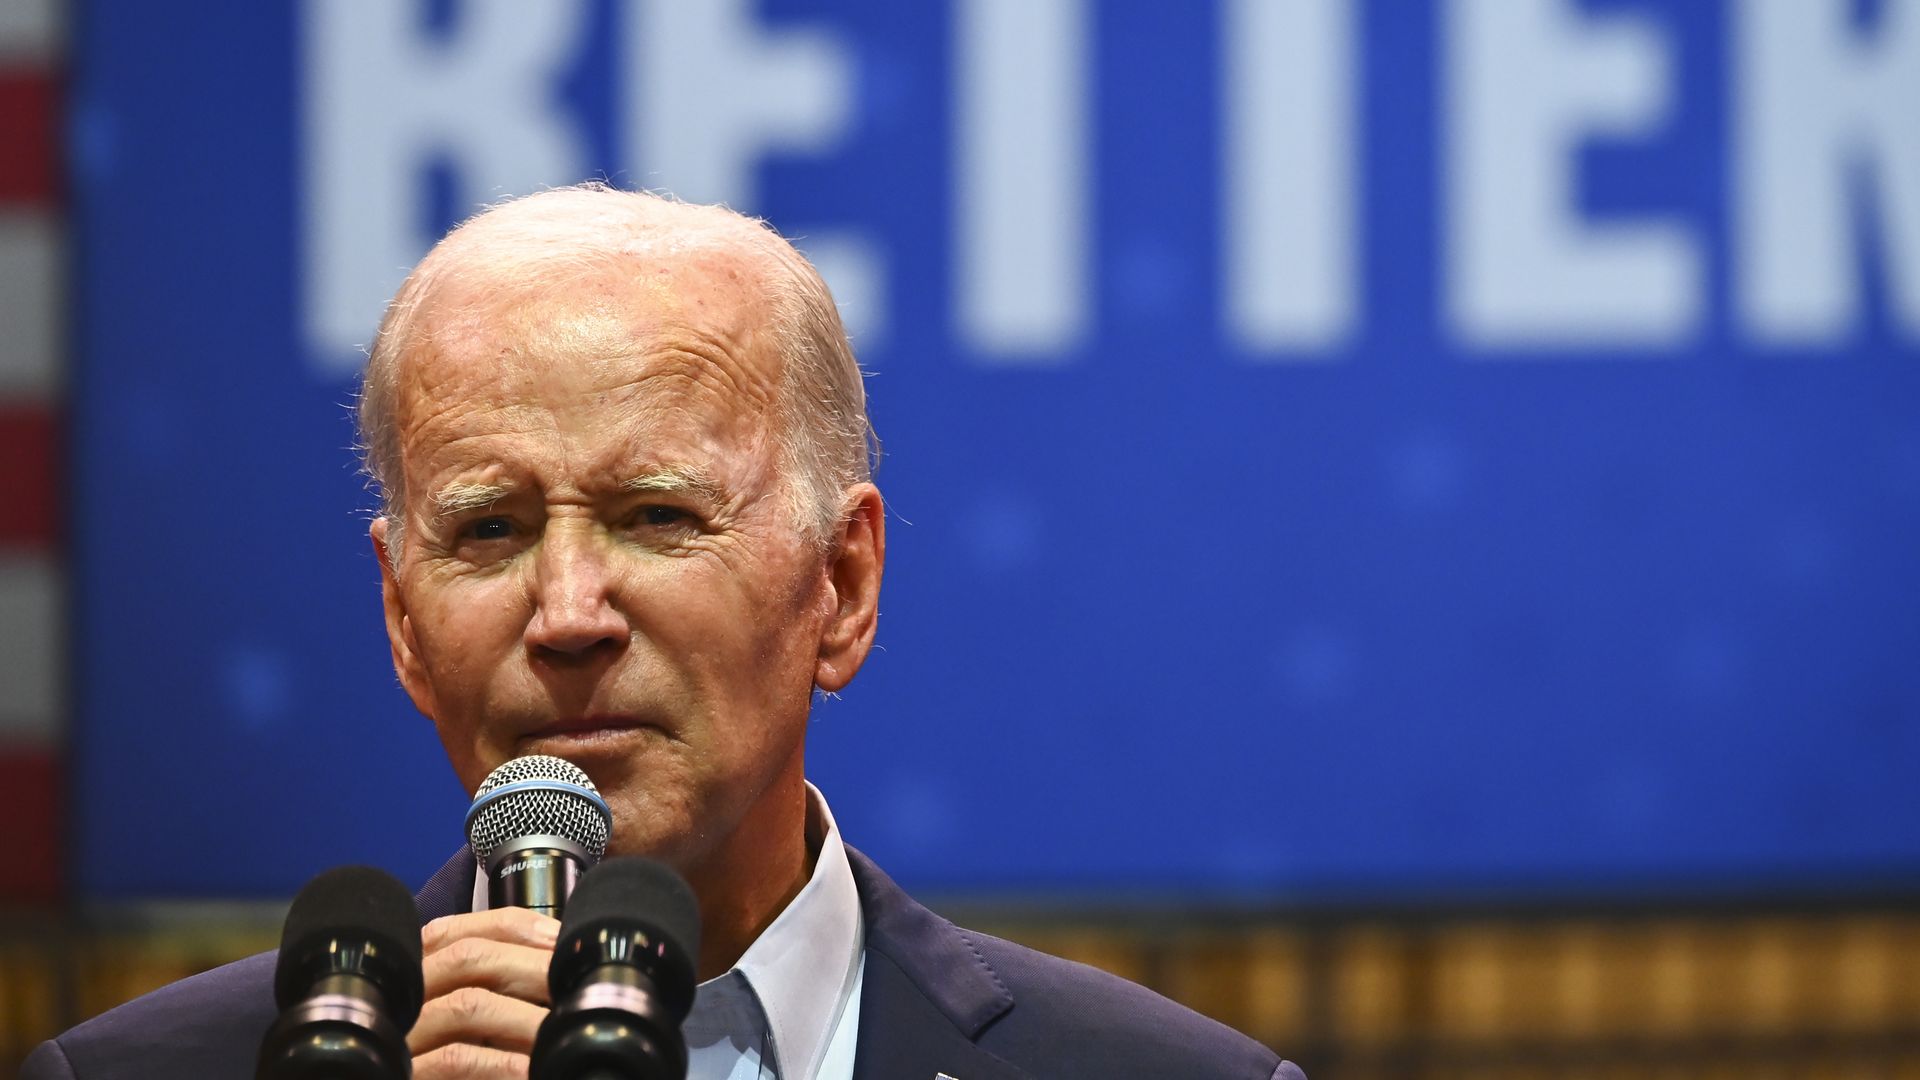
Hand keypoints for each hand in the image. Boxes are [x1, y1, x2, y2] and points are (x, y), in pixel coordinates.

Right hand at [410, 907, 560, 1078]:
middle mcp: (406, 995)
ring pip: (465, 1004)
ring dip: (525, 1016)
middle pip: (467, 957)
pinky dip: (501, 1061)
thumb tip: (563, 958)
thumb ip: (507, 987)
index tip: (562, 941)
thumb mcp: (484, 1017)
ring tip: (564, 1031)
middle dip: (532, 966)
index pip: (466, 928)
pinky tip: (531, 1069)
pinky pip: (456, 1058)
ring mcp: (402, 1035)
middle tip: (578, 987)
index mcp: (422, 971)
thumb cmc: (459, 1061)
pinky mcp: (406, 1073)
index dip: (519, 927)